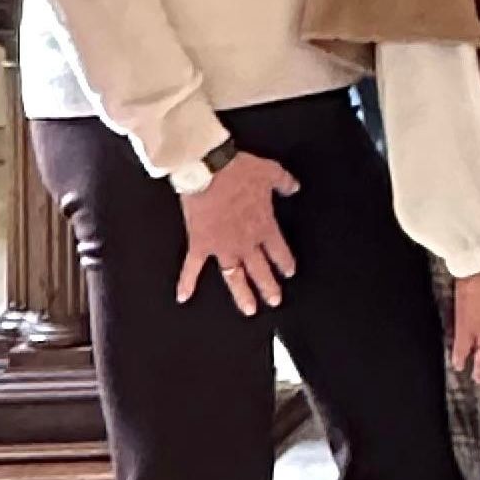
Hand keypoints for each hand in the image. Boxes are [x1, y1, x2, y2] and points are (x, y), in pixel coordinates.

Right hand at [176, 148, 300, 313]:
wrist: (208, 169)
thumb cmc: (239, 170)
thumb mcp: (271, 172)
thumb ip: (285, 183)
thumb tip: (295, 187)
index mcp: (265, 226)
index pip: (279, 251)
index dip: (285, 263)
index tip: (289, 273)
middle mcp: (246, 242)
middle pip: (260, 270)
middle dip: (269, 286)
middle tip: (274, 300)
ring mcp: (222, 246)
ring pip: (235, 277)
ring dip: (242, 294)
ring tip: (249, 310)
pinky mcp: (200, 244)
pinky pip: (192, 267)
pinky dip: (187, 282)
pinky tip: (184, 297)